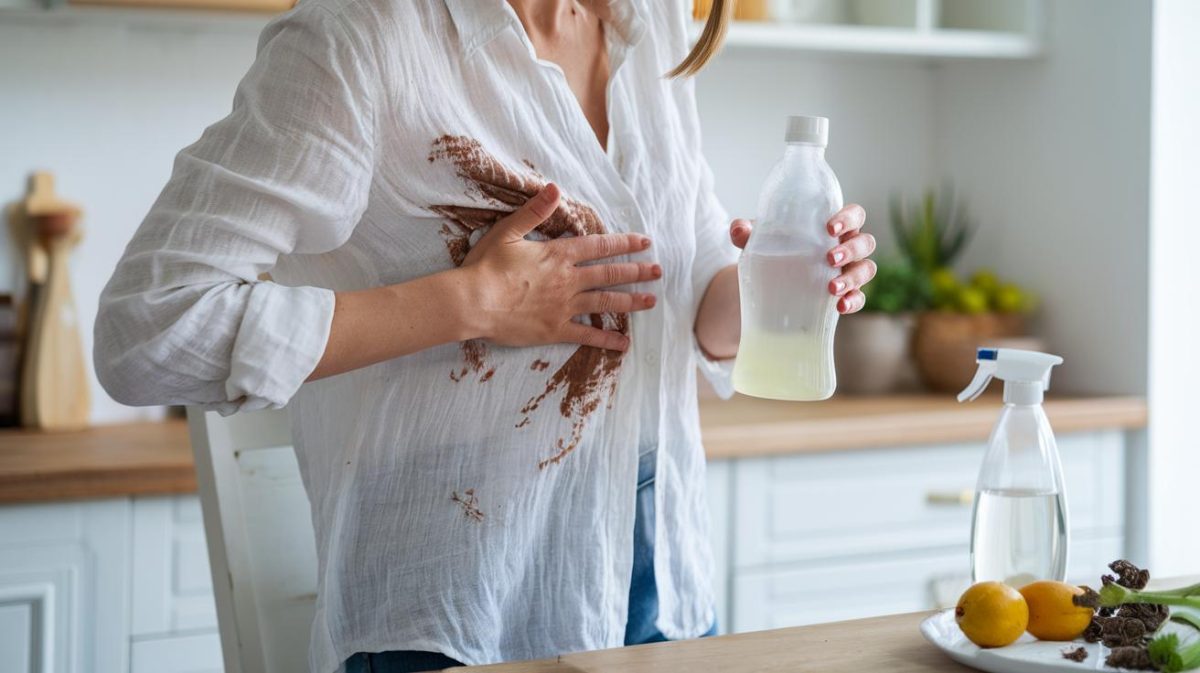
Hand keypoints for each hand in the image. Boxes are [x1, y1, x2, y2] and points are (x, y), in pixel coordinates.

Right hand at [460, 184, 660, 351]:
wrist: (473, 302)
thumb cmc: (485, 266)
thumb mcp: (507, 231)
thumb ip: (534, 211)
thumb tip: (555, 188)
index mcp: (558, 255)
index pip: (600, 246)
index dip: (624, 243)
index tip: (644, 242)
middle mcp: (568, 280)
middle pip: (610, 274)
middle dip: (637, 271)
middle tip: (657, 271)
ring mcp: (564, 307)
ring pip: (606, 302)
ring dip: (631, 302)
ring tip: (651, 301)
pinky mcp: (555, 330)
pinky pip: (588, 336)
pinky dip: (608, 340)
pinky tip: (624, 343)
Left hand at [728, 203, 875, 313]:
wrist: (767, 284)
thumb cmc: (774, 251)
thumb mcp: (759, 240)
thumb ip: (746, 232)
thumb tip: (738, 230)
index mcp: (833, 227)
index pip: (854, 215)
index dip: (848, 218)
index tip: (830, 227)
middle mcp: (847, 247)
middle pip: (865, 242)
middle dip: (852, 250)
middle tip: (830, 258)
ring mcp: (849, 272)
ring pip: (866, 270)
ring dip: (853, 278)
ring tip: (832, 288)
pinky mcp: (845, 295)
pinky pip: (859, 298)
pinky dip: (854, 302)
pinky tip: (840, 307)